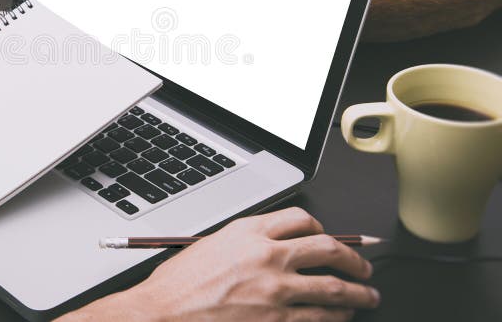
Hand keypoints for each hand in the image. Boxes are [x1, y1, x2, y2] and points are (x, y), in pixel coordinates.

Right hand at [62, 208, 378, 321]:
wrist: (163, 313)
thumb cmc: (179, 284)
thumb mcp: (211, 245)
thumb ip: (245, 241)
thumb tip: (274, 245)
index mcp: (248, 232)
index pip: (299, 219)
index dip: (321, 227)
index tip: (329, 236)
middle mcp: (267, 256)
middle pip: (326, 248)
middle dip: (352, 258)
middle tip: (363, 266)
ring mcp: (275, 290)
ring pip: (332, 286)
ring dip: (357, 291)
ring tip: (368, 295)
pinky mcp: (277, 320)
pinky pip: (320, 317)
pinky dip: (338, 317)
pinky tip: (344, 316)